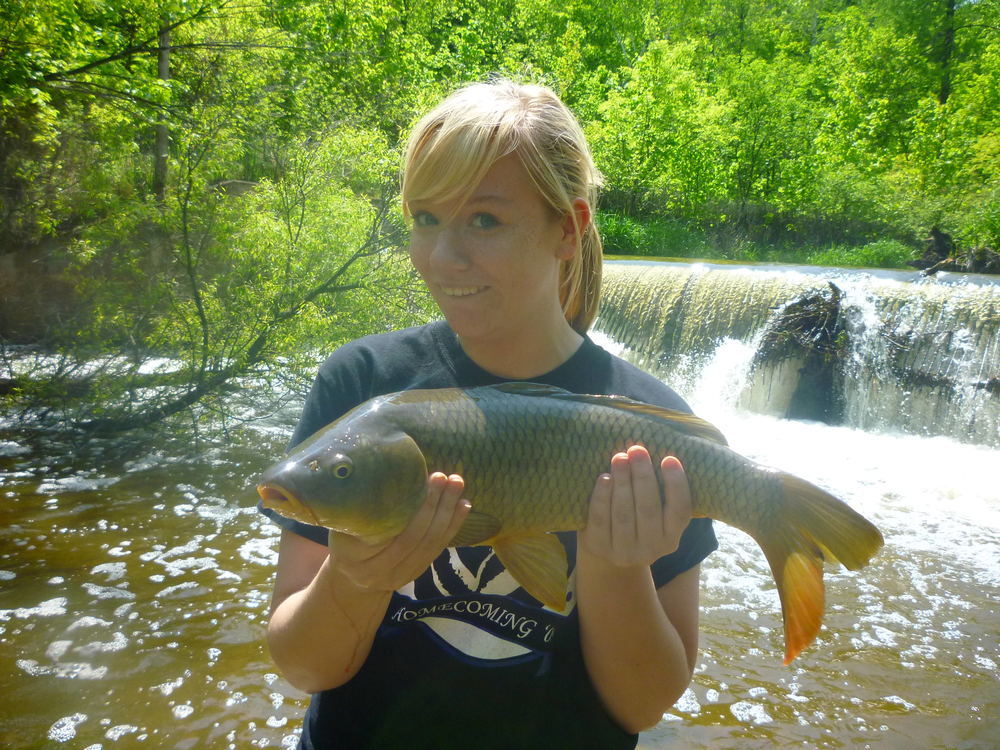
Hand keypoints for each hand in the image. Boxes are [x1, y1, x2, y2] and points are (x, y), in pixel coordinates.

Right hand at [327, 472, 469, 592]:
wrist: (349, 576)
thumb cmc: (344, 540)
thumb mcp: (342, 527)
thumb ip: (359, 510)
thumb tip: (378, 470)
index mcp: (360, 560)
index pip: (396, 537)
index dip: (417, 510)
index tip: (427, 480)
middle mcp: (383, 573)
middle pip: (417, 539)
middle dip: (435, 505)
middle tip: (444, 477)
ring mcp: (403, 576)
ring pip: (431, 544)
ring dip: (448, 513)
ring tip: (457, 484)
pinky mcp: (417, 572)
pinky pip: (438, 549)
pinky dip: (453, 526)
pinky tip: (463, 506)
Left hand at [580, 445, 691, 567]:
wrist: (605, 550)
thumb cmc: (636, 519)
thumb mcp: (655, 514)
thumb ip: (661, 492)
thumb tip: (660, 449)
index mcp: (671, 538)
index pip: (680, 512)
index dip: (676, 485)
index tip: (670, 458)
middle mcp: (651, 549)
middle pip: (649, 509)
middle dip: (643, 476)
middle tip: (637, 450)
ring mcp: (624, 552)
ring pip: (624, 514)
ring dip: (622, 482)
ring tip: (619, 458)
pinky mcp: (599, 547)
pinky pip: (600, 520)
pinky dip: (602, 498)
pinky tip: (604, 478)